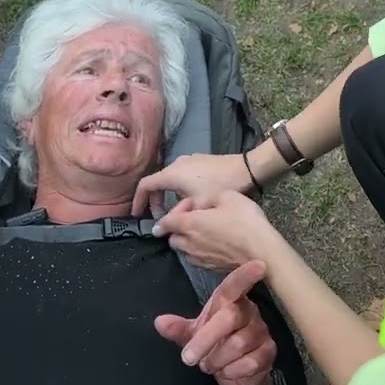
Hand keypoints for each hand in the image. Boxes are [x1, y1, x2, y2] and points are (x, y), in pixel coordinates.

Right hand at [133, 153, 254, 215]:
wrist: (246, 169)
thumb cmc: (220, 188)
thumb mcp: (197, 207)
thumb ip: (177, 216)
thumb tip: (162, 225)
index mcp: (172, 174)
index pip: (145, 185)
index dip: (138, 200)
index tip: (138, 214)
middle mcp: (176, 164)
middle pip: (157, 182)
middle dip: (155, 200)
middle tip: (160, 217)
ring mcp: (188, 160)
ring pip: (170, 179)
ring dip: (168, 195)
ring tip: (175, 212)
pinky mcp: (199, 160)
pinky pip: (181, 175)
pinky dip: (178, 188)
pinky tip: (189, 200)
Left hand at [153, 191, 280, 270]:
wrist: (262, 251)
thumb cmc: (245, 221)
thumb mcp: (227, 196)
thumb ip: (207, 196)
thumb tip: (200, 202)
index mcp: (189, 224)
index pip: (164, 222)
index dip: (171, 213)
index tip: (186, 206)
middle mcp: (189, 243)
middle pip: (171, 238)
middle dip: (177, 228)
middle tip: (195, 218)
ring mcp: (199, 258)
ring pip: (182, 250)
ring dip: (187, 240)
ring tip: (203, 232)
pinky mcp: (210, 268)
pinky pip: (195, 258)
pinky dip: (197, 251)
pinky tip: (212, 244)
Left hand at [155, 261, 277, 384]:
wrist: (236, 376)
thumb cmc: (215, 347)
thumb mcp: (193, 336)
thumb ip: (178, 329)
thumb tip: (159, 322)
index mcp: (230, 302)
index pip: (235, 286)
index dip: (245, 276)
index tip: (258, 265)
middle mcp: (249, 312)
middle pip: (229, 317)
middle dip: (205, 339)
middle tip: (187, 358)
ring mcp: (261, 332)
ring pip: (238, 344)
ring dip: (216, 359)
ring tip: (209, 365)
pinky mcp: (269, 352)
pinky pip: (249, 362)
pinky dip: (231, 371)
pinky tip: (227, 371)